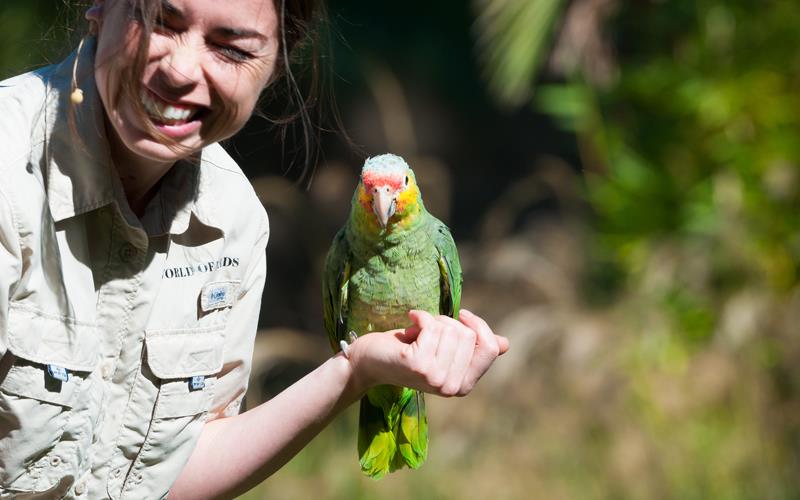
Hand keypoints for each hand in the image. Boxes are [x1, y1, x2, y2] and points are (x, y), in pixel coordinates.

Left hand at [348, 309, 508, 396]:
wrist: (370, 361)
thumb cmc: (408, 351)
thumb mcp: (445, 349)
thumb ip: (473, 348)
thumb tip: (505, 344)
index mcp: (464, 385)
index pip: (489, 348)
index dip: (479, 326)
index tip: (461, 315)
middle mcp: (452, 387)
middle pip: (468, 334)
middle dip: (448, 323)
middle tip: (426, 333)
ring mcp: (436, 378)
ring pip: (450, 329)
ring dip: (432, 322)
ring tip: (416, 334)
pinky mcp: (419, 364)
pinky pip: (432, 325)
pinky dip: (419, 316)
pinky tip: (408, 324)